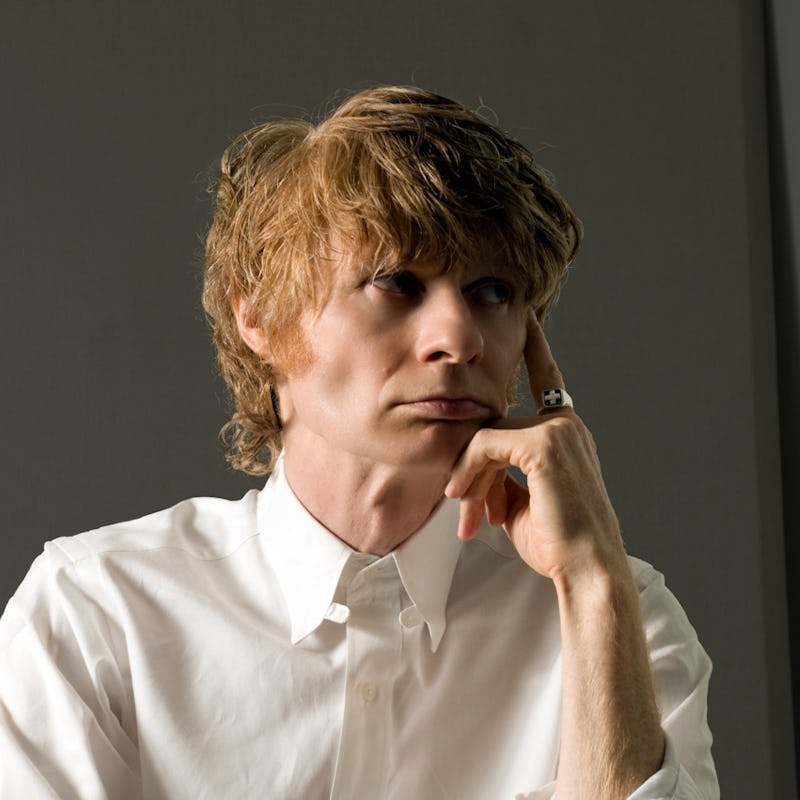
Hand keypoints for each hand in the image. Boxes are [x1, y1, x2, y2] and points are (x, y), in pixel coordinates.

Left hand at [444, 314, 624, 580]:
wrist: (587, 571)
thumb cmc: (557, 543)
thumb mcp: (521, 503)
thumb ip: (501, 476)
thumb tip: (472, 471)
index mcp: (566, 432)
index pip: (548, 378)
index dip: (536, 348)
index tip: (528, 318)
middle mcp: (566, 424)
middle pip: (495, 423)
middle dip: (473, 467)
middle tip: (462, 508)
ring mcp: (559, 430)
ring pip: (487, 435)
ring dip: (469, 476)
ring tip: (465, 515)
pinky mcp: (545, 445)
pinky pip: (486, 445)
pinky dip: (471, 473)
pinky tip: (468, 501)